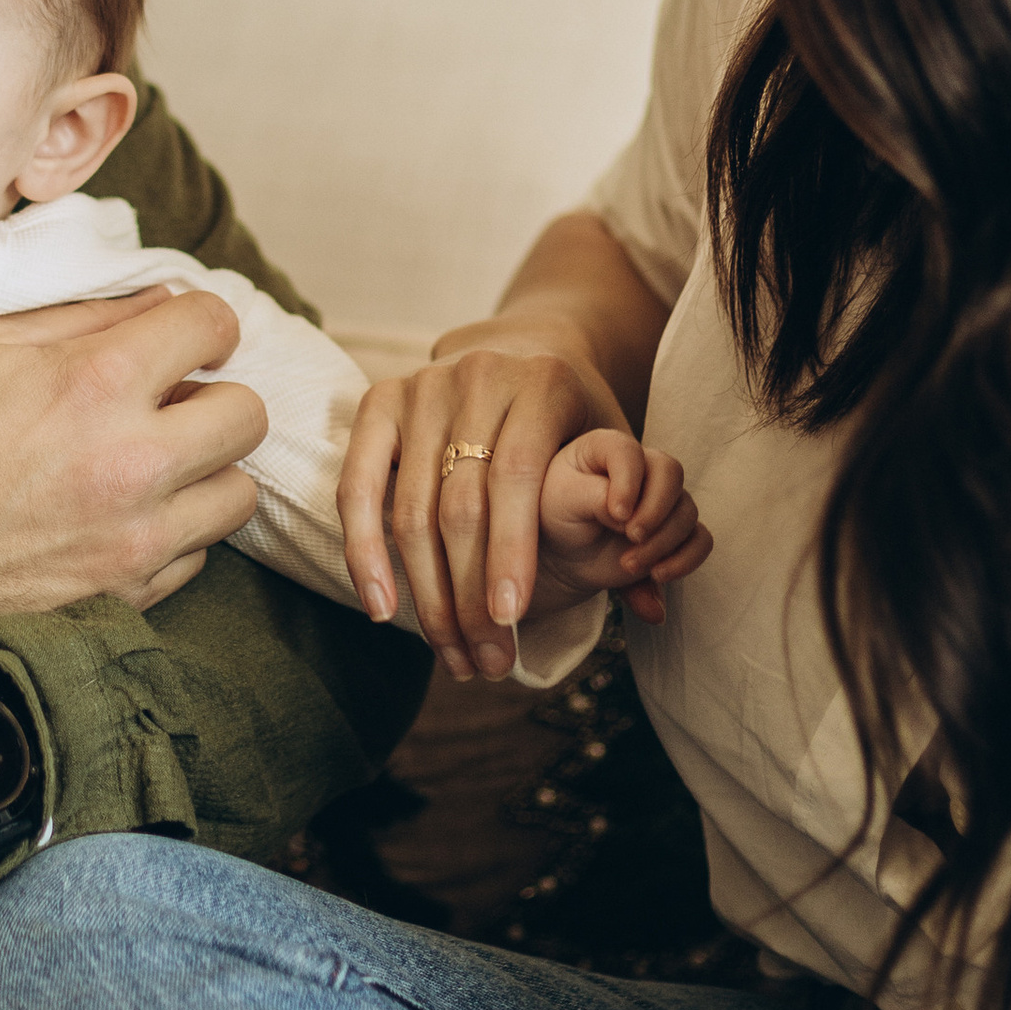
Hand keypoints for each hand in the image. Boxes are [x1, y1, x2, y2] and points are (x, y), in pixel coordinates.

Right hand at [0, 287, 266, 626]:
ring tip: (156, 464)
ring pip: (238, 493)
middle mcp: (131, 461)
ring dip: (205, 471)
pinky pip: (197, 555)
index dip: (204, 324)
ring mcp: (134, 536)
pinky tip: (124, 516)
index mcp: (95, 382)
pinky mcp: (126, 594)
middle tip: (174, 402)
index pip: (209, 326)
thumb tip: (162, 302)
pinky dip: (173, 532)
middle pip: (247, 414)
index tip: (189, 338)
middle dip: (216, 397)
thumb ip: (82, 317)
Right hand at [338, 342, 626, 682]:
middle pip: (462, 502)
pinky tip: (383, 607)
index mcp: (542, 381)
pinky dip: (365, 551)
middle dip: (470, 594)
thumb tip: (653, 609)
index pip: (519, 475)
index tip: (510, 618)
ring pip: (412, 507)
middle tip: (487, 660)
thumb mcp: (613, 449)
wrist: (517, 349)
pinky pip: (356, 485)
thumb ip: (635, 527)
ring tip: (449, 652)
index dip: (511, 549)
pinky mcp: (380, 399)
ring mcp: (423, 385)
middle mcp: (478, 375)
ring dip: (426, 593)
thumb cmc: (571, 418)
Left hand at [537, 426, 710, 610]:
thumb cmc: (556, 515)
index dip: (629, 482)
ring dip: (662, 542)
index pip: (630, 452)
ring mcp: (662, 498)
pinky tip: (658, 575)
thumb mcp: (562, 501)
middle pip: (672, 473)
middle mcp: (643, 467)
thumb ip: (594, 497)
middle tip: (631, 536)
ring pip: (687, 511)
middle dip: (655, 510)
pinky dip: (686, 559)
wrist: (562, 551)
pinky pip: (701, 540)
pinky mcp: (674, 530)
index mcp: (609, 448)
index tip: (614, 514)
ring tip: (628, 565)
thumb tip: (628, 515)